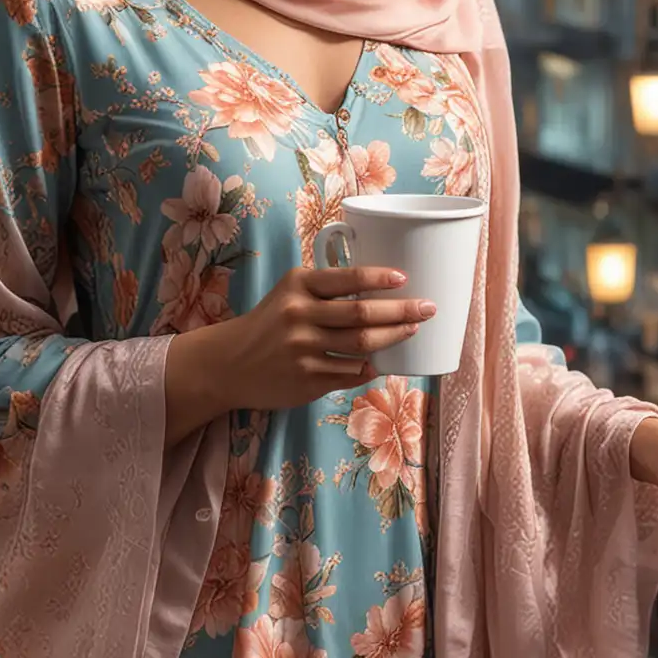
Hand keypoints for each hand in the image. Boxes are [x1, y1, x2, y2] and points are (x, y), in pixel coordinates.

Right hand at [204, 264, 434, 412]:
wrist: (229, 363)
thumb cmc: (268, 323)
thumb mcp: (288, 293)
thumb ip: (325, 289)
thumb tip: (380, 290)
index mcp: (298, 285)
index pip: (347, 278)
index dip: (380, 278)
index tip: (405, 279)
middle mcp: (300, 315)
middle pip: (362, 314)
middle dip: (402, 311)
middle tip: (428, 308)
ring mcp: (304, 350)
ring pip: (363, 345)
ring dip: (394, 338)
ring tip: (412, 331)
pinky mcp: (307, 379)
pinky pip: (351, 373)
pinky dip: (371, 368)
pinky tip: (382, 362)